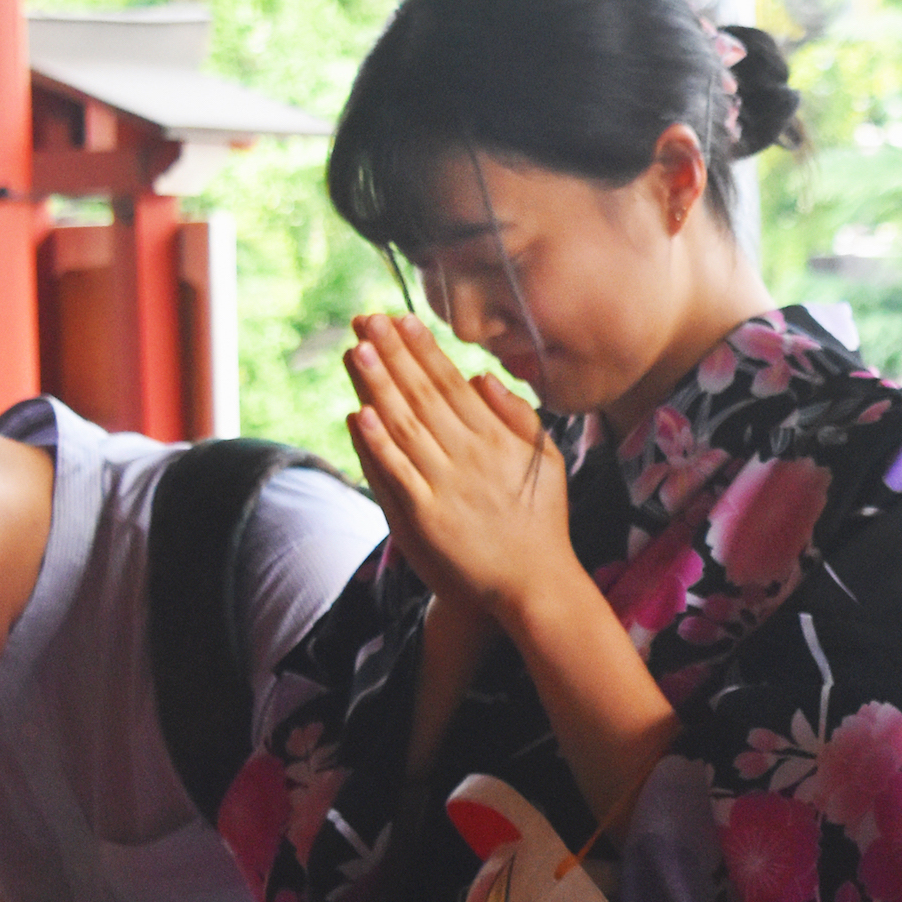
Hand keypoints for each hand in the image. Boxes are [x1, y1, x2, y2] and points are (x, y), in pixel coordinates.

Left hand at [345, 313, 576, 628]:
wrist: (535, 583)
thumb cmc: (541, 521)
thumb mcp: (545, 461)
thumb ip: (518, 416)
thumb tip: (482, 377)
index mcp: (497, 439)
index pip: (451, 384)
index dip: (423, 350)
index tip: (400, 319)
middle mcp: (471, 456)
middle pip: (422, 396)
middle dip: (393, 355)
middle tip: (367, 319)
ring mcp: (447, 486)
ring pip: (405, 427)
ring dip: (378, 387)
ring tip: (355, 350)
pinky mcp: (427, 517)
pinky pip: (397, 473)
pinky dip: (377, 444)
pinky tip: (359, 414)